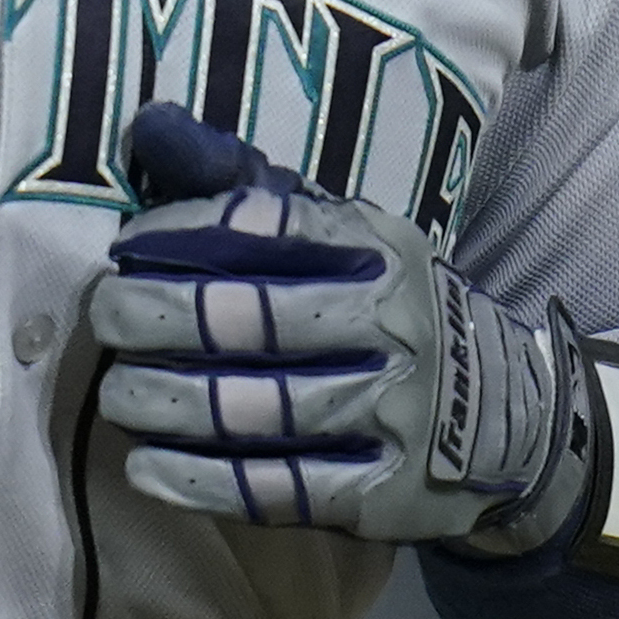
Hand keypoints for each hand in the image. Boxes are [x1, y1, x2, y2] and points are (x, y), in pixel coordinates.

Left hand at [86, 103, 584, 548]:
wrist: (510, 418)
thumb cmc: (388, 313)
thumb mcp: (342, 237)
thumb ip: (245, 187)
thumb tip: (151, 125)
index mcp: (378, 249)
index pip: (271, 225)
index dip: (186, 229)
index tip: (129, 245)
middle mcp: (391, 324)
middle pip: (251, 320)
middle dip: (159, 317)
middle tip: (108, 318)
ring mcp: (390, 412)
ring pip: (258, 410)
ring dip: (169, 403)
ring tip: (117, 396)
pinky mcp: (381, 493)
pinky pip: (278, 489)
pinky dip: (203, 481)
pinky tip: (148, 469)